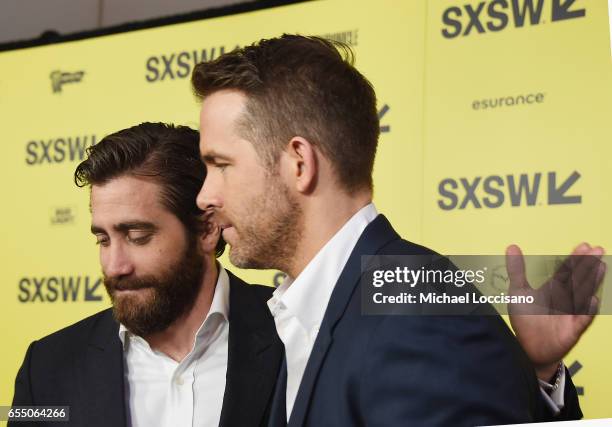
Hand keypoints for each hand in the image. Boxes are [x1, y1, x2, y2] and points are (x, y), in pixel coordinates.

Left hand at [505, 243, 605, 380]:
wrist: (528, 348)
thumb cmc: (526, 320)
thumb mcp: (518, 292)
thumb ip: (516, 270)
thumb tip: (512, 246)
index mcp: (554, 289)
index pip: (566, 271)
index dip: (575, 258)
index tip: (584, 245)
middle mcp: (565, 299)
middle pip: (578, 279)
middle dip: (588, 265)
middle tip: (598, 249)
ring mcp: (570, 313)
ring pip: (583, 295)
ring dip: (592, 281)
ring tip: (601, 267)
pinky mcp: (572, 330)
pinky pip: (582, 320)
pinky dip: (587, 311)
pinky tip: (593, 300)